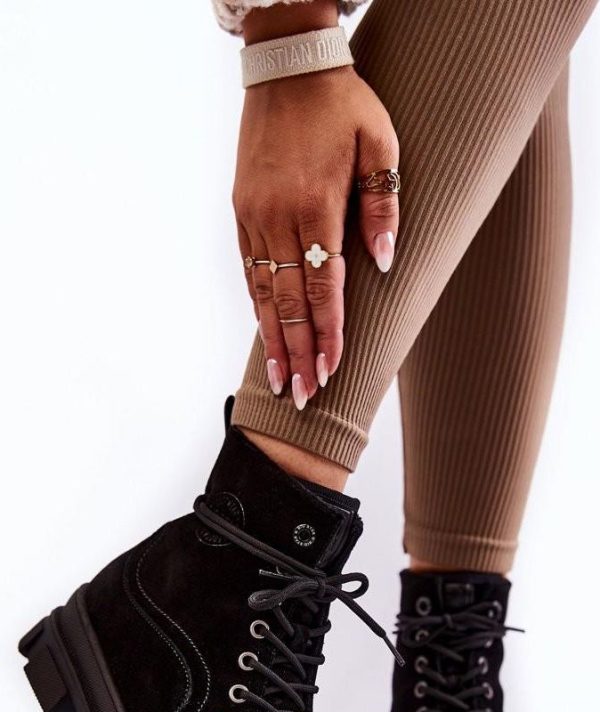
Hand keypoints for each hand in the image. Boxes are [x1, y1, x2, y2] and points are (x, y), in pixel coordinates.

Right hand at [233, 65, 399, 408]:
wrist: (287, 66)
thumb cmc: (343, 103)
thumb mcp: (379, 143)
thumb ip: (383, 207)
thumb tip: (384, 266)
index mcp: (316, 204)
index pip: (324, 286)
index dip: (328, 332)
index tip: (330, 371)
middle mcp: (279, 216)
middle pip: (288, 301)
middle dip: (296, 352)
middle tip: (300, 397)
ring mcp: (254, 214)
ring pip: (262, 291)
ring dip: (271, 338)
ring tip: (277, 379)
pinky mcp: (242, 209)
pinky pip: (249, 267)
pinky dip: (257, 304)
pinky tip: (264, 332)